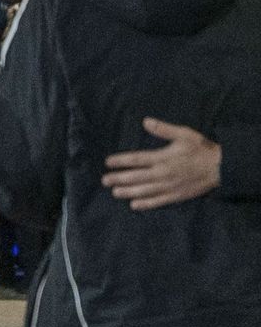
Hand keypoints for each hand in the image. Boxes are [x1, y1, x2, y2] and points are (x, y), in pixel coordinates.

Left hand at [102, 118, 221, 209]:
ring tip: (114, 192)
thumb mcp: (184, 134)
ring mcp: (168, 186)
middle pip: (135, 177)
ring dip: (127, 192)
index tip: (108, 162)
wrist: (221, 168)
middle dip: (118, 178)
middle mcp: (162, 173)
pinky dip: (145, 204)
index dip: (120, 161)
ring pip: (143, 191)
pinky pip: (157, 201)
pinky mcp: (176, 195)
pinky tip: (134, 205)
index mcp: (162, 157)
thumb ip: (164, 129)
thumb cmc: (201, 149)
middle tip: (104, 180)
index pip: (136, 159)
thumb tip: (146, 121)